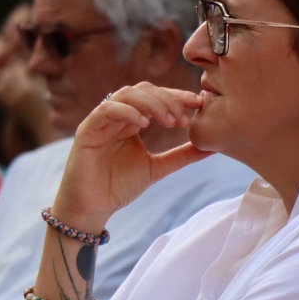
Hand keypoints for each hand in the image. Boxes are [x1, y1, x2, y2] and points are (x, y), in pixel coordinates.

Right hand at [53, 84, 209, 229]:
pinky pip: (105, 110)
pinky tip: (143, 123)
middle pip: (144, 90)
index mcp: (133, 120)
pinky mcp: (87, 130)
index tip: (200, 103)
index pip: (157, 97)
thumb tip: (212, 146)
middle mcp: (117, 116)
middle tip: (185, 117)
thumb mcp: (158, 168)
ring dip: (151, 103)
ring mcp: (101, 120)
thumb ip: (182, 155)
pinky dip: (125, 112)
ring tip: (169, 120)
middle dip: (168, 99)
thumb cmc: (119, 187)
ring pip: (126, 95)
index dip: (178, 96)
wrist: (92, 208)